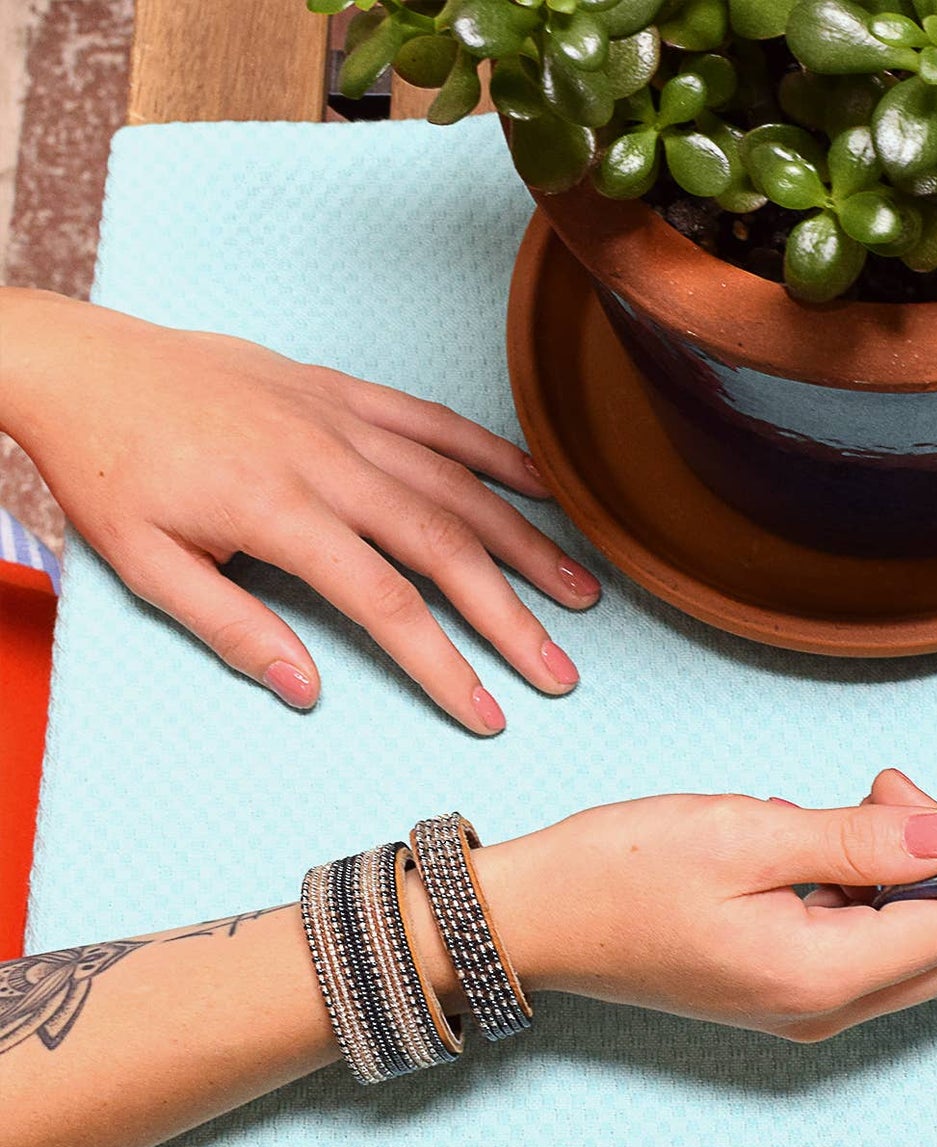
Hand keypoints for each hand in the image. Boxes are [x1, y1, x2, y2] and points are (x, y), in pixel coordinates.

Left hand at [0, 289, 600, 733]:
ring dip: (524, 541)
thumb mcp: (144, 565)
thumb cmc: (107, 468)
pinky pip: (432, 420)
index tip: (488, 712)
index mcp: (277, 512)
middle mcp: (326, 462)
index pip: (388, 603)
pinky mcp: (341, 390)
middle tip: (559, 670)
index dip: (445, 665)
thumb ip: (232, 630)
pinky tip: (539, 487)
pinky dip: (491, 452)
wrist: (78, 364)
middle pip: (445, 547)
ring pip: (456, 485)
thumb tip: (308, 690)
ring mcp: (341, 419)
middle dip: (512, 615)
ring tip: (578, 590)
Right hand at [479, 771, 936, 1041]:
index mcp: (823, 976)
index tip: (894, 798)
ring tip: (832, 816)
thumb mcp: (744, 836)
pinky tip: (811, 849)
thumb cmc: (622, 875)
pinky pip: (867, 947)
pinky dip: (864, 892)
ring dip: (900, 875)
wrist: (540, 918)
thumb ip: (857, 839)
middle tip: (874, 803)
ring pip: (915, 946)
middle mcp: (827, 1010)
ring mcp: (808, 1008)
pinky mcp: (788, 991)